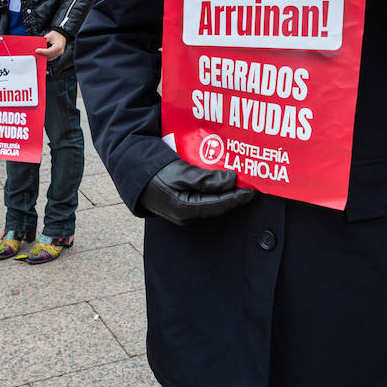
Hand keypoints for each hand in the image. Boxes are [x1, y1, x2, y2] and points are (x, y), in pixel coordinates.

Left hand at [36, 30, 66, 61]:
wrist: (62, 35)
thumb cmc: (56, 35)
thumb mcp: (49, 36)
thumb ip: (43, 41)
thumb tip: (37, 45)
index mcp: (58, 46)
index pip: (49, 51)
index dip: (42, 52)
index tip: (36, 51)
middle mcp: (59, 51)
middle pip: (49, 56)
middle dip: (42, 54)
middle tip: (36, 52)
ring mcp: (59, 54)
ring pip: (50, 58)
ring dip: (44, 57)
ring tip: (38, 53)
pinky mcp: (57, 55)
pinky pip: (51, 58)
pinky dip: (46, 57)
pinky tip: (42, 54)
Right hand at [137, 159, 255, 225]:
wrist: (132, 172)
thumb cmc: (154, 172)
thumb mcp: (180, 173)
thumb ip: (206, 179)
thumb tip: (231, 180)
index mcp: (187, 209)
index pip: (220, 205)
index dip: (239, 197)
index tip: (253, 189)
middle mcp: (188, 215)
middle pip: (218, 206)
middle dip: (235, 195)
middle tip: (252, 183)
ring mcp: (185, 211)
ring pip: (212, 203)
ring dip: (226, 193)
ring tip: (241, 181)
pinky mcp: (183, 204)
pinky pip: (205, 200)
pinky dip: (216, 192)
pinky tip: (223, 182)